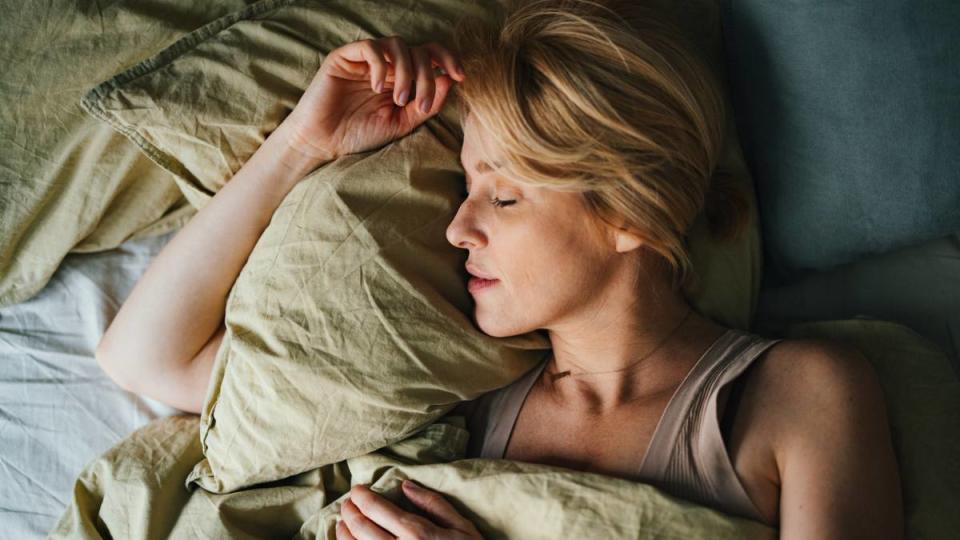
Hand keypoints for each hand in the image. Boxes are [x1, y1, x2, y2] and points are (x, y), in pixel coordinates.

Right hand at [282, 36, 465, 162]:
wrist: (324, 142)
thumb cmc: (360, 133)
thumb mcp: (402, 123)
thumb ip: (426, 104)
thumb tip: (450, 80)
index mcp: (402, 77)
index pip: (431, 55)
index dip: (448, 60)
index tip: (461, 76)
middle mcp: (387, 64)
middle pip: (419, 51)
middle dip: (426, 77)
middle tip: (419, 104)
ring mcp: (366, 59)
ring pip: (398, 45)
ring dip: (406, 72)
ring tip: (399, 100)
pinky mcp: (345, 57)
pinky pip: (370, 47)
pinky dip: (381, 65)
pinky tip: (378, 87)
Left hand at [336, 481, 483, 539]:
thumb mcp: (461, 526)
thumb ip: (433, 503)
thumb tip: (405, 486)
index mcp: (417, 534)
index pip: (377, 509)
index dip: (362, 496)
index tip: (357, 489)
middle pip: (361, 527)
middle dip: (349, 511)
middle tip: (347, 502)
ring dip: (343, 533)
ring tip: (341, 522)